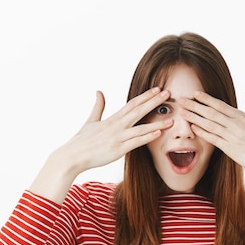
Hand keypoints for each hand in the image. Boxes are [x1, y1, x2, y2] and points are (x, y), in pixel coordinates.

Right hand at [54, 87, 172, 175]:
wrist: (73, 155)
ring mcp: (118, 137)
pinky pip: (135, 142)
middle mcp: (117, 126)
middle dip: (154, 102)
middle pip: (139, 110)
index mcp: (112, 119)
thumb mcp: (91, 120)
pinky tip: (158, 133)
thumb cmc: (82, 140)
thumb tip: (99, 91)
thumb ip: (98, 106)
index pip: (132, 104)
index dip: (146, 96)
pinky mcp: (118, 150)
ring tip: (171, 119)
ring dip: (157, 122)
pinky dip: (147, 137)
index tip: (157, 89)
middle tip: (168, 94)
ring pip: (140, 127)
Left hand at [179, 89, 244, 179]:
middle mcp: (236, 125)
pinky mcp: (230, 149)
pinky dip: (203, 133)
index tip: (195, 93)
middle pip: (211, 113)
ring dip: (195, 118)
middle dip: (195, 106)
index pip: (221, 105)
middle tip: (181, 100)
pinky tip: (193, 128)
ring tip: (182, 112)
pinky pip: (213, 139)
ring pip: (210, 124)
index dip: (207, 99)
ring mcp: (232, 137)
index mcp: (243, 117)